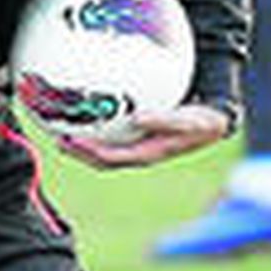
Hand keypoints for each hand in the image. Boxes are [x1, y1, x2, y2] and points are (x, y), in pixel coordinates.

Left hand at [57, 103, 232, 169]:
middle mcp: (137, 153)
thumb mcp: (189, 121)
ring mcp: (136, 147)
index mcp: (146, 154)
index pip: (111, 158)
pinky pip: (111, 135)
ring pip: (103, 148)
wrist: (213, 122)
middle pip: (101, 158)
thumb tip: (139, 119)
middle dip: (78, 152)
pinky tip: (85, 111)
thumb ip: (165, 121)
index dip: (90, 153)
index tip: (71, 142)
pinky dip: (95, 128)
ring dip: (82, 143)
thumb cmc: (202, 121)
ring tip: (61, 130)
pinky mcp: (136, 137)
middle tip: (58, 140)